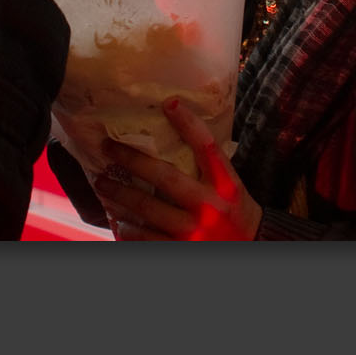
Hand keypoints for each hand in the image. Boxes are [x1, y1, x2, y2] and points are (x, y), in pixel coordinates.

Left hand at [91, 99, 259, 240]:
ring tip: (102, 183)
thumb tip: (180, 136)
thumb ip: (210, 168)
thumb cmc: (237, 214)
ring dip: (120, 194)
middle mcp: (209, 207)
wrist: (253, 249)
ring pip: (147, 208)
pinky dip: (129, 229)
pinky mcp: (180, 251)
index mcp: (225, 185)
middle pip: (165, 177)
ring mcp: (193, 231)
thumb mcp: (231, 188)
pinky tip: (118, 221)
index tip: (169, 103)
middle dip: (132, 160)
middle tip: (108, 147)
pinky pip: (146, 238)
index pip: (207, 148)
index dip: (188, 124)